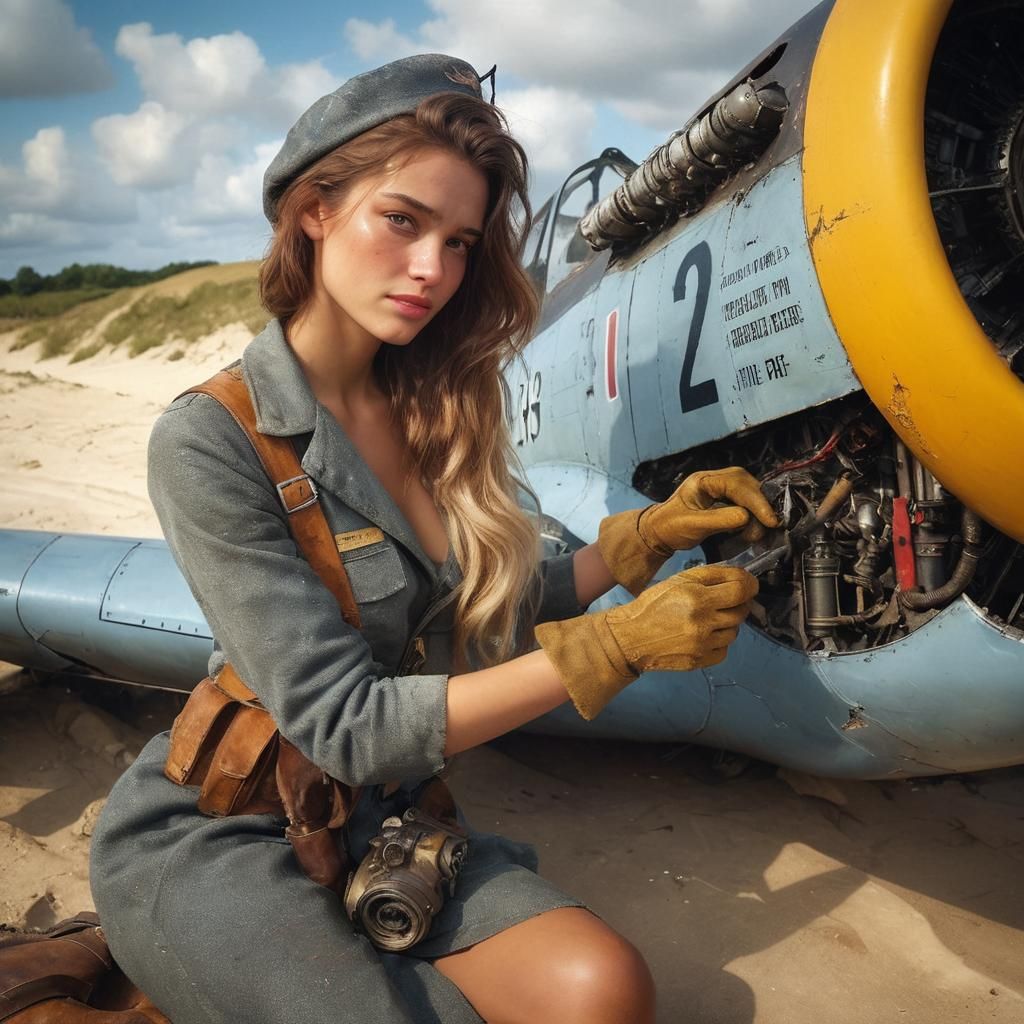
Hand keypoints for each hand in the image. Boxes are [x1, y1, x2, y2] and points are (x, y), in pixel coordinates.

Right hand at [535, 564, 757, 719]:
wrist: (631, 637)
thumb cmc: (654, 604)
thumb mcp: (678, 580)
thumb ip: (710, 575)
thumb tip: (742, 576)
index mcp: (696, 597)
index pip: (740, 589)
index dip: (749, 584)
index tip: (748, 584)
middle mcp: (702, 622)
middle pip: (741, 611)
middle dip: (738, 603)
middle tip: (725, 600)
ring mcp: (702, 645)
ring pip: (734, 631)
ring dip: (727, 623)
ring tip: (710, 618)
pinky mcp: (699, 661)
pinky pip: (724, 650)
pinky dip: (719, 642)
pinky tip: (704, 635)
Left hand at [641, 467, 779, 552]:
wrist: (659, 533)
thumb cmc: (670, 528)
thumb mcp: (692, 526)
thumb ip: (719, 520)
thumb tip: (746, 517)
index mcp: (703, 481)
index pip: (736, 484)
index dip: (756, 501)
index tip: (770, 519)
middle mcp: (714, 480)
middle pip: (747, 484)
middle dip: (760, 505)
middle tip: (769, 526)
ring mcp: (719, 488)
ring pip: (748, 493)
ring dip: (757, 512)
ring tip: (757, 533)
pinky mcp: (723, 499)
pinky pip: (744, 502)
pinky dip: (752, 516)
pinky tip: (751, 530)